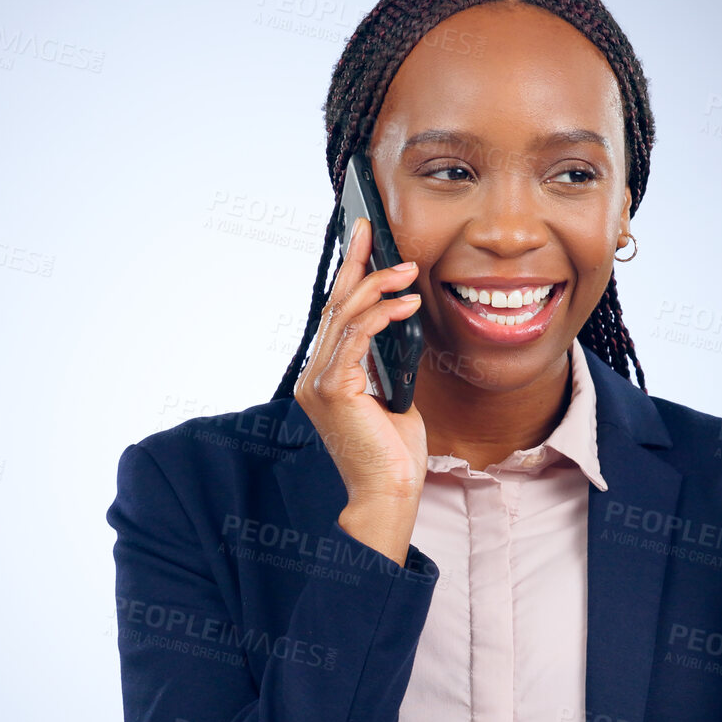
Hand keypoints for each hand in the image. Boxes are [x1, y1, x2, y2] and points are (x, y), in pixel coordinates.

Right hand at [293, 217, 427, 562]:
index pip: (335, 314)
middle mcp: (313, 375)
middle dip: (356, 262)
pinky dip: (382, 314)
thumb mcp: (392, 395)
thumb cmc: (394, 453)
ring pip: (344, 316)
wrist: (389, 492)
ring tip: (407, 270)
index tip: (363, 241)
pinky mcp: (333, 389)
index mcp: (324, 376)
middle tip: (372, 229)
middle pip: (334, 305)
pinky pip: (356, 337)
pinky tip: (407, 304)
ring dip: (378, 286)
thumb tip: (400, 325)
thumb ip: (384, 363)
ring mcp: (319, 382)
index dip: (349, 273)